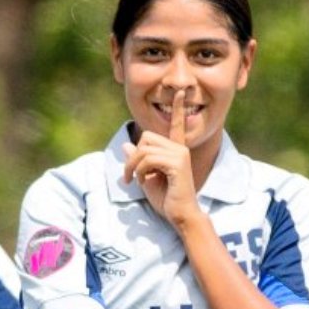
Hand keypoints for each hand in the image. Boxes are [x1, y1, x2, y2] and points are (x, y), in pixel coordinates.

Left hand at [122, 90, 200, 229]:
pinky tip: (144, 182)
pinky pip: (148, 159)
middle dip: (132, 157)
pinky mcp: (177, 163)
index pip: (177, 125)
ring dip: (133, 166)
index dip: (178, 108)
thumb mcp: (146, 178)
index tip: (181, 93)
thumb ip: (138, 161)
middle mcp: (180, 148)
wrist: (181, 216)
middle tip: (129, 176)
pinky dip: (140, 171)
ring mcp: (180, 154)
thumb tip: (126, 144)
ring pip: (145, 149)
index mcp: (176, 150)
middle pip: (147, 137)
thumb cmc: (167, 200)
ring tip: (135, 180)